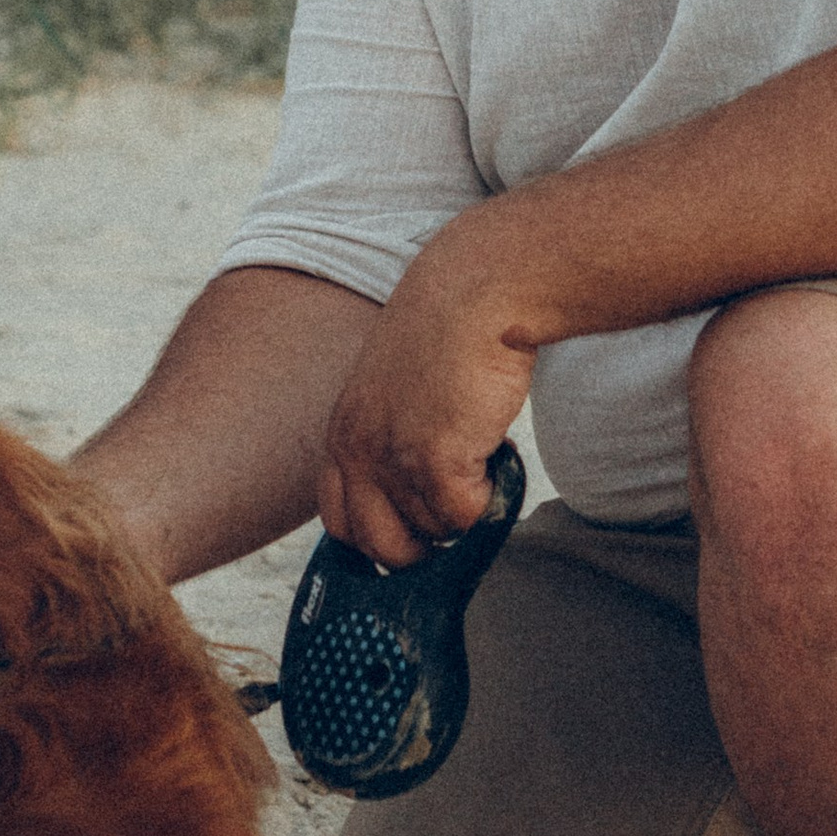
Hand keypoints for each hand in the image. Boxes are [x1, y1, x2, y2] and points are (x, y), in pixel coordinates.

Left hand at [317, 238, 535, 567]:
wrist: (479, 289)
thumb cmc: (450, 329)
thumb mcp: (396, 387)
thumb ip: (391, 434)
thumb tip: (415, 491)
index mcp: (343, 432)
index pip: (339, 520)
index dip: (380, 535)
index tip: (414, 531)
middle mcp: (357, 451)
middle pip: (380, 545)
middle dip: (423, 545)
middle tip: (455, 511)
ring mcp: (392, 459)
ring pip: (434, 530)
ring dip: (464, 504)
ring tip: (480, 451)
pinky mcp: (435, 461)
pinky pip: (466, 518)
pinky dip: (491, 495)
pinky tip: (496, 450)